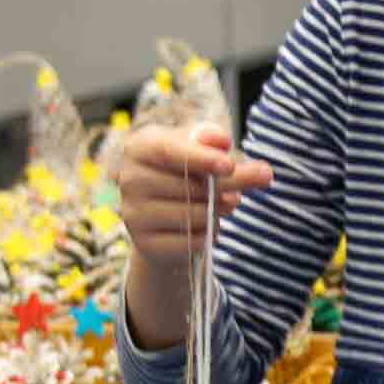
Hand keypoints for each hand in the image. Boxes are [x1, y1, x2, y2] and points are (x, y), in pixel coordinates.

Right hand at [115, 124, 273, 270]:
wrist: (164, 218)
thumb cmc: (185, 173)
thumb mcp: (197, 148)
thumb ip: (211, 139)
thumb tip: (222, 141)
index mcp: (140, 147)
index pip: (168, 151)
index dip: (200, 158)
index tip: (229, 165)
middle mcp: (130, 180)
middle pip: (186, 185)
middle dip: (224, 187)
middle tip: (252, 183)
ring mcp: (134, 214)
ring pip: (192, 215)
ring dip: (216, 211)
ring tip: (220, 205)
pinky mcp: (144, 243)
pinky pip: (191, 241)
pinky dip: (208, 234)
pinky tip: (205, 226)